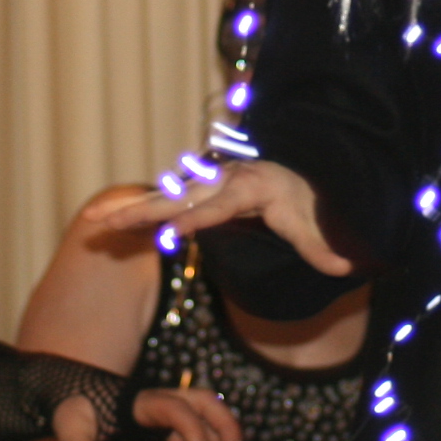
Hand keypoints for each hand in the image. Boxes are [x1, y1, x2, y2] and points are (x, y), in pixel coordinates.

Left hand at [49, 383, 244, 440]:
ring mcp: (163, 411)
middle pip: (206, 402)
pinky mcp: (162, 423)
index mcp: (139, 401)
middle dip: (226, 427)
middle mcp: (157, 401)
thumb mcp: (68, 430)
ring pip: (205, 418)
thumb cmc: (69, 409)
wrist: (65, 393)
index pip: (177, 408)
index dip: (194, 431)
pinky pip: (192, 432)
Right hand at [84, 161, 351, 277]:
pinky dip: (133, 211)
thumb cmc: (304, 202)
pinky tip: (104, 221)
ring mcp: (206, 186)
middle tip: (112, 223)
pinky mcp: (196, 194)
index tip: (171, 234)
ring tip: (93, 223)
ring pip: (163, 199)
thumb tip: (347, 266)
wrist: (296, 175)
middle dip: (144, 211)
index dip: (196, 220)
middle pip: (179, 198)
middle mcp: (222, 182)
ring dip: (128, 211)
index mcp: (250, 188)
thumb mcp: (317, 225)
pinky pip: (162, 204)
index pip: (219, 207)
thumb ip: (324, 247)